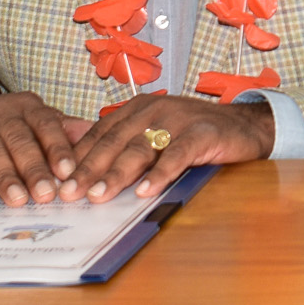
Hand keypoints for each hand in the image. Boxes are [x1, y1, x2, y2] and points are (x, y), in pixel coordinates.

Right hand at [0, 91, 83, 205]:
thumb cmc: (2, 124)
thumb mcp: (32, 120)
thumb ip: (62, 129)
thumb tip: (95, 135)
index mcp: (27, 107)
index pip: (46, 125)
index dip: (58, 148)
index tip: (69, 172)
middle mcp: (1, 115)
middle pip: (20, 141)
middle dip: (34, 169)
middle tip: (47, 195)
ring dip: (6, 178)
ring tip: (19, 200)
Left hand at [58, 92, 274, 202]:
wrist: (245, 125)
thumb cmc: (194, 135)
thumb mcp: (156, 135)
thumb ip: (127, 148)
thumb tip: (87, 175)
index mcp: (137, 109)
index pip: (100, 134)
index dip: (78, 158)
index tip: (58, 182)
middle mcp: (153, 109)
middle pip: (115, 141)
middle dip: (89, 169)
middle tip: (70, 193)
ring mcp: (178, 119)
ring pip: (140, 148)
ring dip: (117, 174)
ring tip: (99, 195)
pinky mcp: (202, 133)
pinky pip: (177, 155)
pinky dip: (160, 174)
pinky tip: (145, 191)